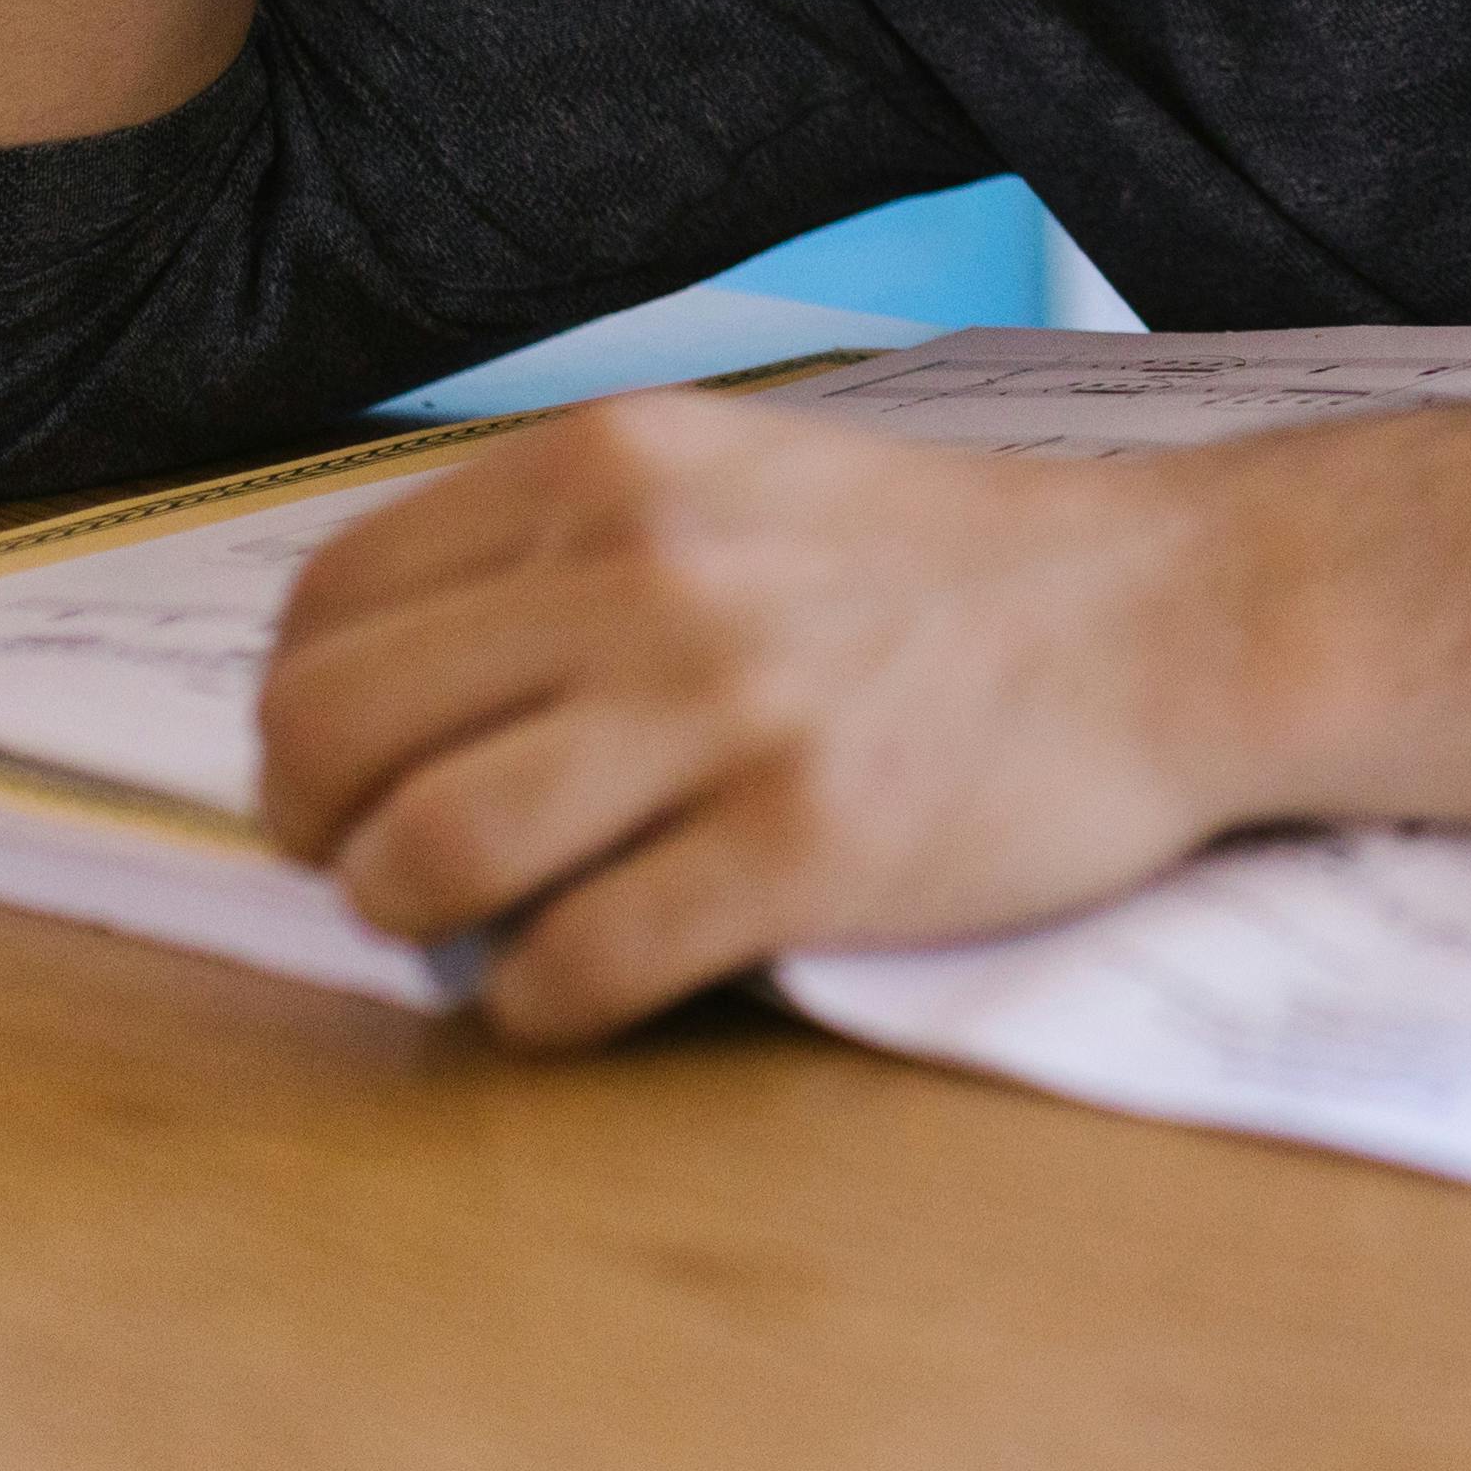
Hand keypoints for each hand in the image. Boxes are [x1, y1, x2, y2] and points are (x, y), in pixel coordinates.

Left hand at [257, 394, 1258, 1044]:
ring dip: (407, 919)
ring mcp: (725, 714)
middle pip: (334, 731)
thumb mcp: (738, 477)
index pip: (329, 602)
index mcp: (616, 466)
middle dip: (317, 827)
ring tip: (471, 925)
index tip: (336, 772)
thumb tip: (382, 687)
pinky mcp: (801, 850)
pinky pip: (572, 967)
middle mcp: (647, 572)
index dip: (296, 713)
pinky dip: (535, 1004)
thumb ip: (571, 546)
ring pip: (424, 856)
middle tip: (372, 865)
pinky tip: (577, 984)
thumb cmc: (947, 568)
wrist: (1174, 618)